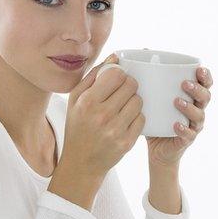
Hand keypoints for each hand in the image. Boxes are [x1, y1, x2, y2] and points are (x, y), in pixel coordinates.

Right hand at [63, 54, 145, 177]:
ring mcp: (115, 130)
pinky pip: (141, 119)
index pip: (117, 75)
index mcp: (87, 102)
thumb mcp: (76, 99)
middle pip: (131, 86)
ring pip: (138, 102)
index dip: (119, 75)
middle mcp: (102, 116)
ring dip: (133, 101)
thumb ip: (94, 76)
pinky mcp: (126, 142)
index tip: (116, 80)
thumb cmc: (77, 127)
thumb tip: (115, 56)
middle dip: (128, 86)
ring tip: (123, 107)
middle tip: (122, 93)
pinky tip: (125, 121)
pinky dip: (136, 118)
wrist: (81, 162)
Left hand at [146, 65, 213, 167]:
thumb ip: (152, 75)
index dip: (206, 76)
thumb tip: (144, 50)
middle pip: (206, 97)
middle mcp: (197, 110)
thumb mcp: (154, 96)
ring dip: (190, 107)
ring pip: (199, 115)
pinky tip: (176, 124)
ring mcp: (194, 126)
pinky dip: (183, 128)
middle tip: (184, 84)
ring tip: (177, 101)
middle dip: (198, 89)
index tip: (199, 69)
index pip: (206, 84)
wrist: (157, 149)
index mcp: (192, 97)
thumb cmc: (157, 117)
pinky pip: (189, 134)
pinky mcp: (186, 140)